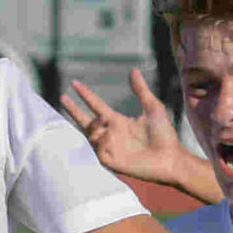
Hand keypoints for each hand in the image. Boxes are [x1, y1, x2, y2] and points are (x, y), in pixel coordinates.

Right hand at [60, 69, 192, 186]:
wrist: (170, 157)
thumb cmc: (164, 134)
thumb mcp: (152, 107)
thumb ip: (141, 90)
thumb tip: (133, 71)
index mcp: (118, 121)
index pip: (96, 106)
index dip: (85, 95)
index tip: (74, 83)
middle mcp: (111, 133)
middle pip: (86, 121)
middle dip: (73, 110)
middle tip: (62, 98)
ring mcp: (110, 147)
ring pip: (91, 134)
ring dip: (94, 126)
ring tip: (105, 120)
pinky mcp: (111, 161)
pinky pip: (98, 149)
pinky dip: (100, 140)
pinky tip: (108, 136)